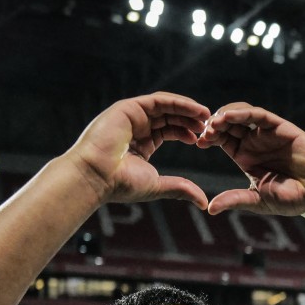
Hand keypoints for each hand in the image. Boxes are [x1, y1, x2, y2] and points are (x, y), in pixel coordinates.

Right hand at [67, 91, 210, 208]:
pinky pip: (158, 101)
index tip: (202, 139)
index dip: (186, 132)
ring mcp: (131, 115)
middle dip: (190, 119)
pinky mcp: (128, 108)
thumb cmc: (120, 184)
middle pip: (169, 116)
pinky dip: (178, 103)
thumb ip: (180, 188)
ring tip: (206, 115)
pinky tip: (194, 110)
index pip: (168, 130)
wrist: (96, 177)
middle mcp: (136, 127)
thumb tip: (203, 203)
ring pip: (165, 106)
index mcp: (141, 143)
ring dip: (187, 109)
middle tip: (209, 125)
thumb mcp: (157, 185)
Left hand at [199, 103, 304, 215]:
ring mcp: (267, 133)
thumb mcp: (256, 200)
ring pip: (242, 114)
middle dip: (214, 124)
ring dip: (226, 116)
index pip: (222, 139)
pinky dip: (243, 113)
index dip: (210, 137)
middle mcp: (255, 141)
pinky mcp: (281, 127)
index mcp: (246, 156)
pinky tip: (229, 117)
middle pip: (229, 124)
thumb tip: (210, 208)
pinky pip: (259, 115)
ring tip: (214, 123)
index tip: (199, 141)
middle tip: (204, 130)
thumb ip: (234, 200)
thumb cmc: (290, 200)